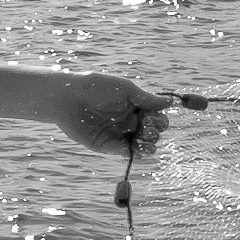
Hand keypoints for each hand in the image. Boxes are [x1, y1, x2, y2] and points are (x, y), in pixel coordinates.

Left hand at [49, 71, 165, 154]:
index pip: (155, 117)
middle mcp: (128, 121)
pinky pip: (126, 152)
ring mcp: (118, 134)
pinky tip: (139, 149)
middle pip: (152, 132)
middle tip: (146, 127)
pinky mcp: (107, 145)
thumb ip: (147, 98)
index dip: (159, 120)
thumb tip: (170, 102)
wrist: (68, 97)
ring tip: (145, 139)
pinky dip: (136, 152)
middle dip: (154, 132)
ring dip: (149, 144)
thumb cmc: (96, 87)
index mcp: (134, 106)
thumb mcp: (125, 89)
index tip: (154, 117)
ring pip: (142, 145)